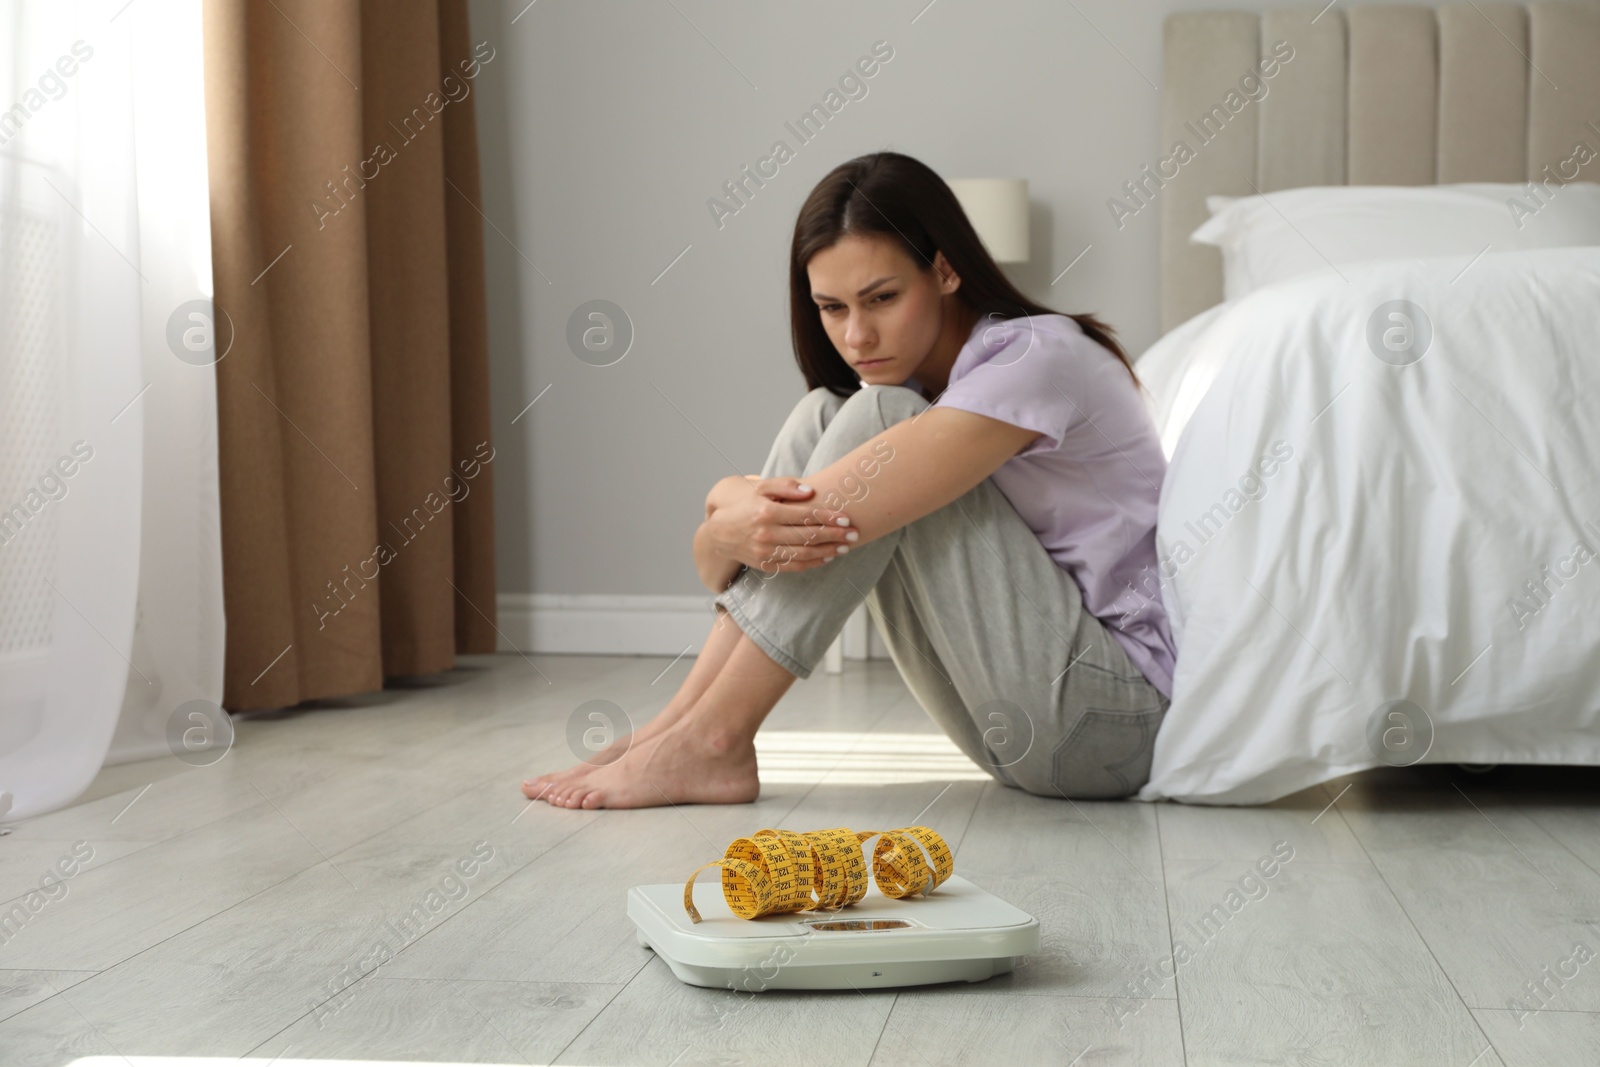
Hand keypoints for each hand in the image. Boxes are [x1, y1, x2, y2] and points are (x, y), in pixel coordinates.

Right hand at [703, 476, 856, 574]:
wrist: (721, 533)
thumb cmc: (746, 506)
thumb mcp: (761, 489)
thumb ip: (785, 485)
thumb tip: (810, 491)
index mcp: (767, 511)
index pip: (805, 515)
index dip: (828, 517)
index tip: (846, 518)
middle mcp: (766, 533)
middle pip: (808, 535)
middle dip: (834, 535)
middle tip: (854, 534)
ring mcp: (766, 551)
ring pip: (804, 553)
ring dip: (828, 551)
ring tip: (845, 547)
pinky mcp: (766, 565)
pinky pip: (795, 566)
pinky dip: (814, 563)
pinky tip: (828, 557)